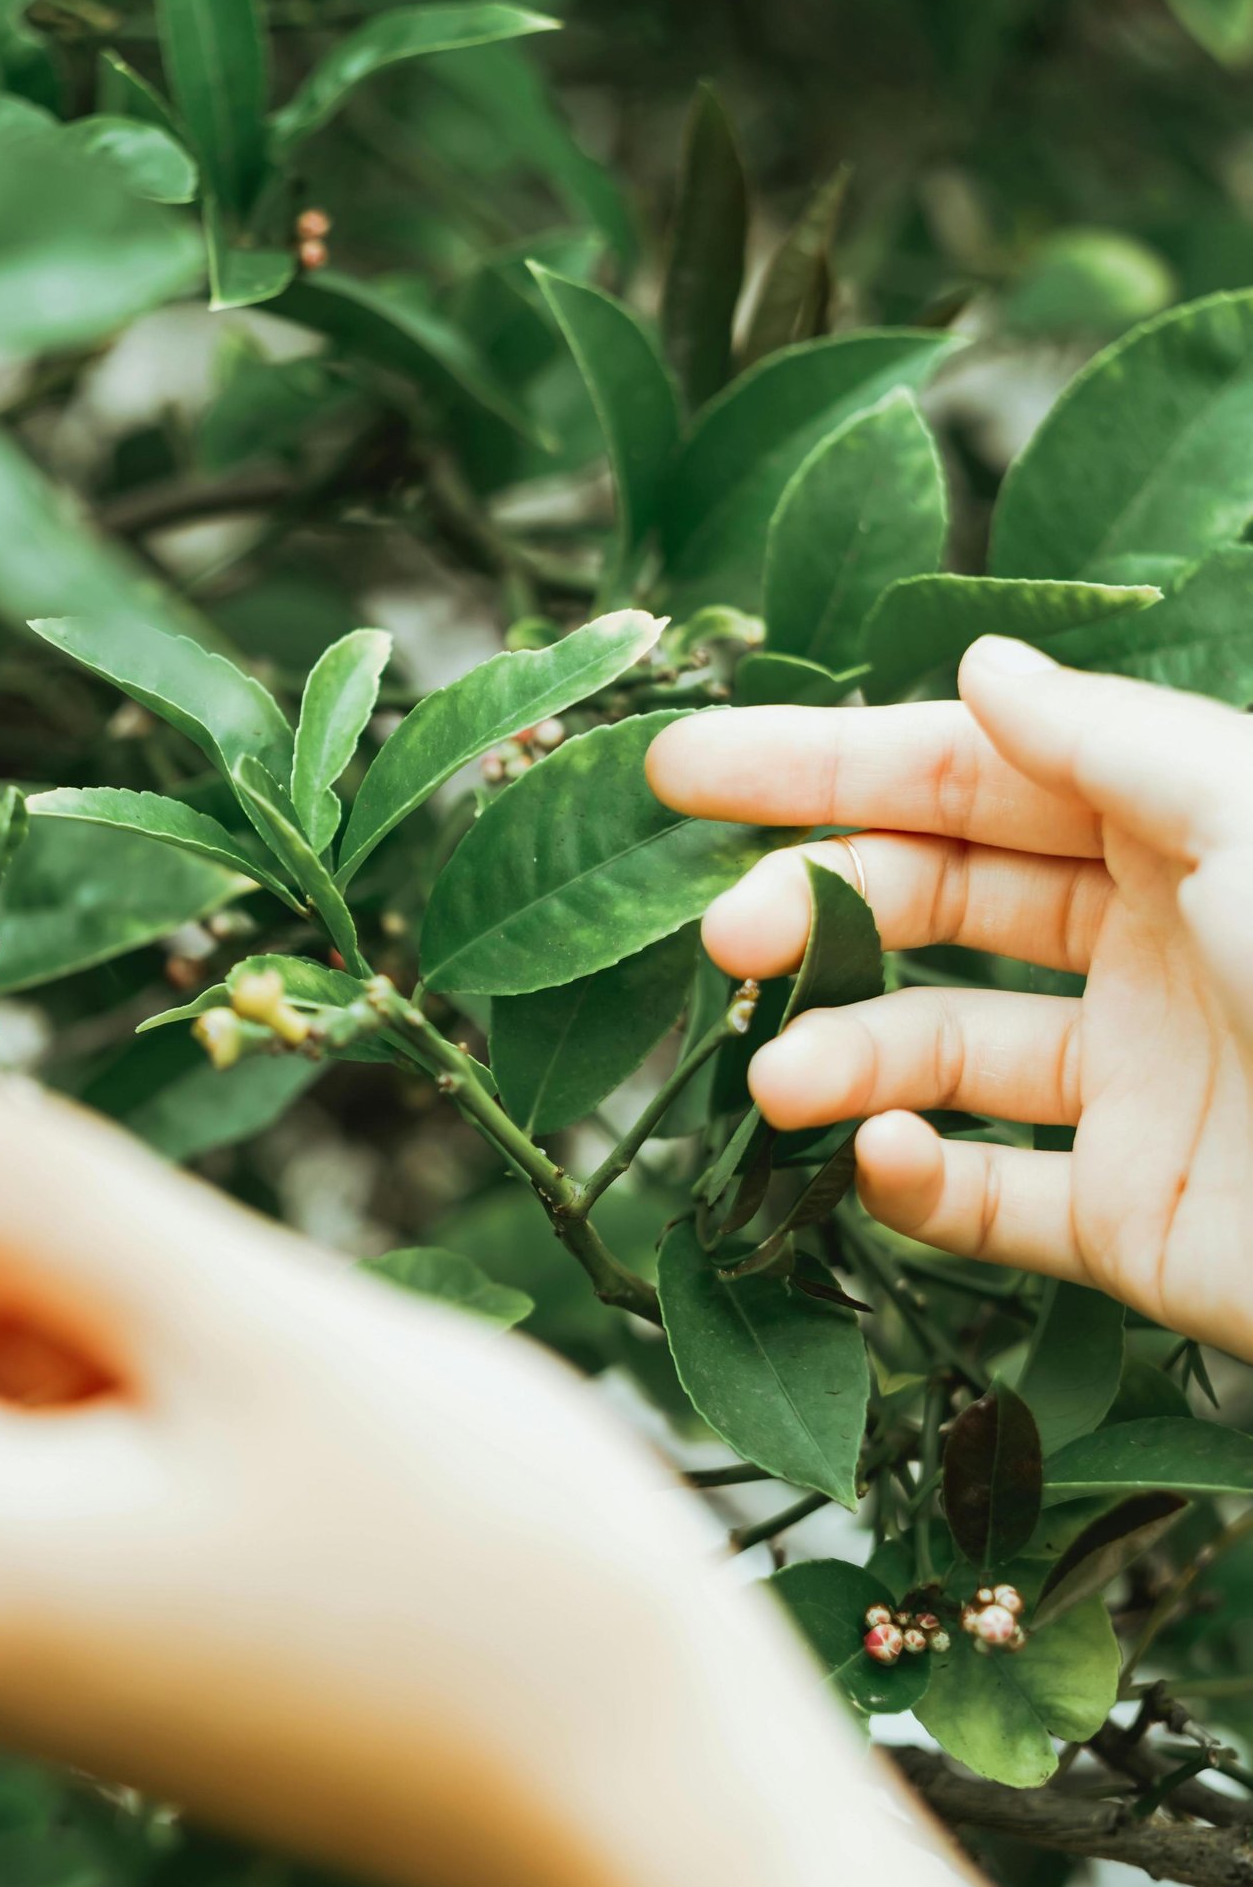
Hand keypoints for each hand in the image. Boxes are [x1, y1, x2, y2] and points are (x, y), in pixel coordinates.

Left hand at [0, 1039, 1036, 1886]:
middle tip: (146, 1190)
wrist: (653, 1791)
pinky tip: (248, 1359)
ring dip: (54, 1294)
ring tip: (231, 1291)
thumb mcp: (250, 1327)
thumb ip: (33, 1195)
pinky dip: (113, 1373)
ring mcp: (41, 1650)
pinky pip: (52, 1470)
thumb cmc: (483, 1559)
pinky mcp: (129, 1648)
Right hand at [649, 635, 1252, 1361]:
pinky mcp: (1128, 1218)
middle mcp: (1141, 942)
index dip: (826, 766)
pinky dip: (912, 1183)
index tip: (688, 773)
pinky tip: (877, 1159)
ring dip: (841, 1055)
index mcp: (1171, 828)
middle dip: (814, 906)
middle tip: (721, 932)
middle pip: (932, 903)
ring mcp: (1131, 1082)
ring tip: (781, 1080)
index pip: (964, 775)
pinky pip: (988, 1195)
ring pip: (937, 1052)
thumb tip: (981, 668)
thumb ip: (1105, 740)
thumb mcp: (1245, 815)